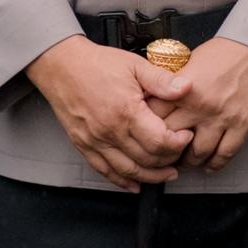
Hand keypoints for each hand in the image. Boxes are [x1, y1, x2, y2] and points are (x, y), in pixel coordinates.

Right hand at [27, 36, 190, 189]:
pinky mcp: (83, 145)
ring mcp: (95, 141)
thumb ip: (161, 80)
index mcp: (126, 112)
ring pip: (128, 171)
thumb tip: (187, 88)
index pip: (160, 141)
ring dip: (151, 176)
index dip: (178, 144)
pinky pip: (104, 171)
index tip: (185, 136)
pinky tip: (134, 183)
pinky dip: (122, 181)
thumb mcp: (134, 65)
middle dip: (169, 161)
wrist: (61, 65)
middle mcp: (110, 131)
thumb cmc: (96, 64)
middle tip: (179, 153)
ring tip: (166, 174)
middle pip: (147, 160)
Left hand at [136, 35, 247, 173]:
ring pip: (197, 153)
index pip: (154, 118)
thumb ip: (170, 86)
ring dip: (189, 162)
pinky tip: (209, 164)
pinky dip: (214, 164)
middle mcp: (199, 106)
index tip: (146, 135)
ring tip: (185, 161)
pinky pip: (224, 154)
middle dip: (164, 150)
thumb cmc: (223, 53)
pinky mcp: (241, 126)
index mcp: (181, 89)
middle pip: (171, 140)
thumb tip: (153, 101)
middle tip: (162, 153)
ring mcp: (220, 118)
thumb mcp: (188, 64)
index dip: (147, 129)